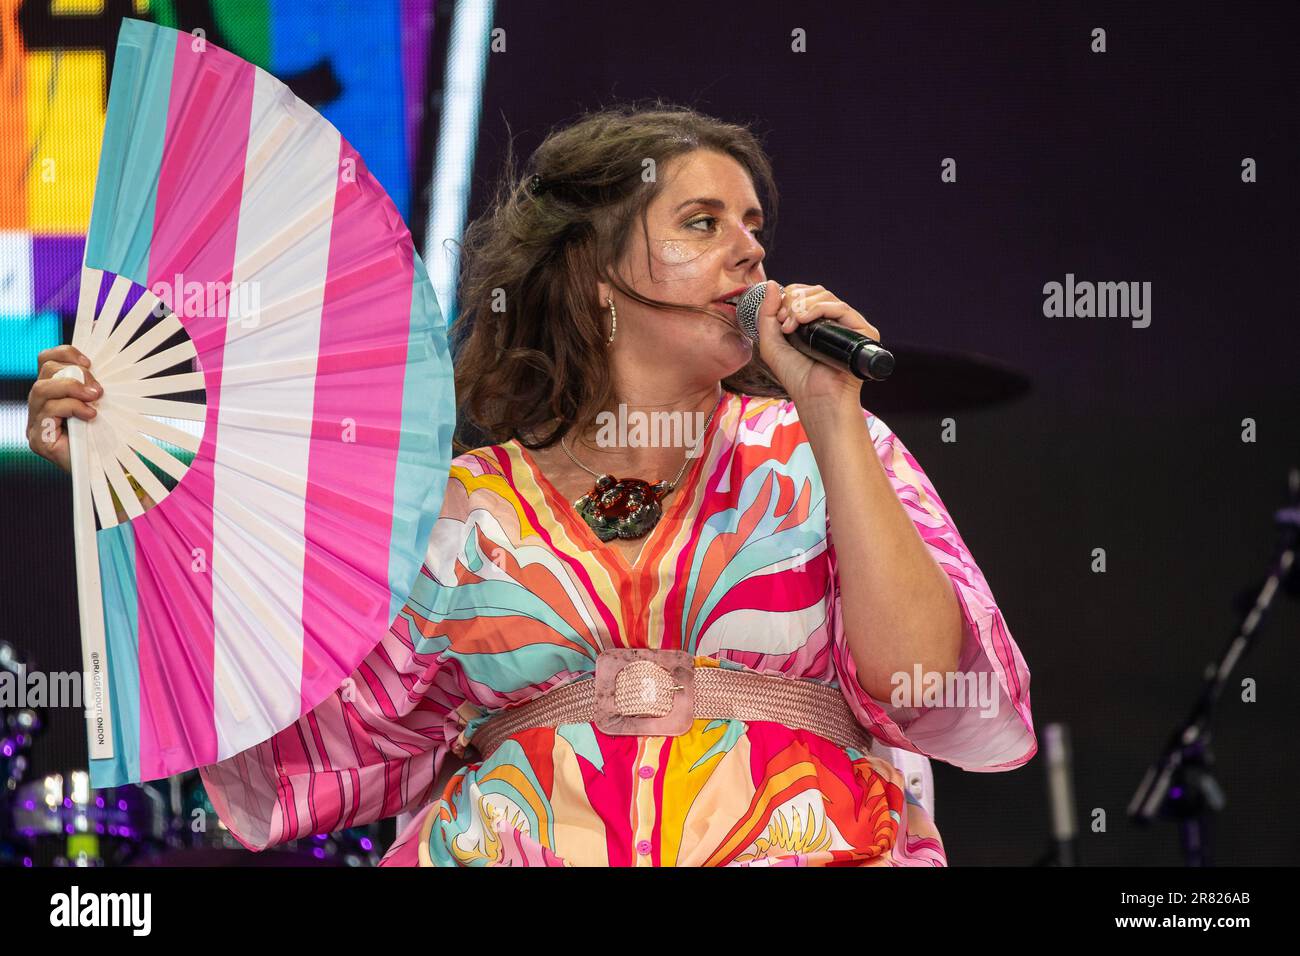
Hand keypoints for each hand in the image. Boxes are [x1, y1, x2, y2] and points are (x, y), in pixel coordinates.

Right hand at [27, 345, 102, 473]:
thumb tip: (103, 365)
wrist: (108, 473)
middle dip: (73, 374)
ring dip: (71, 389)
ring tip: (95, 398)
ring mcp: (35, 424)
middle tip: (97, 388)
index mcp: (53, 394)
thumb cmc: (106, 438)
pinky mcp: (38, 440)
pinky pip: (48, 412)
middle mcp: (39, 407)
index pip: (46, 361)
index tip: (89, 362)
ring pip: (41, 389)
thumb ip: (94, 386)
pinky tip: (90, 415)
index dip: (65, 354)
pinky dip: (72, 408)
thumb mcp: (103, 406)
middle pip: (43, 372)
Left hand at [755, 280, 881, 413]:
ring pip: (826, 296)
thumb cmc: (796, 377)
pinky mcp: (863, 332)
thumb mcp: (772, 343)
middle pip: (816, 291)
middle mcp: (835, 321)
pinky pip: (841, 308)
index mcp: (816, 322)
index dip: (788, 298)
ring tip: (792, 326)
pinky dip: (818, 309)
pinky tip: (803, 321)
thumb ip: (767, 314)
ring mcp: (849, 326)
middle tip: (784, 323)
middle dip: (793, 301)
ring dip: (802, 305)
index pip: (805, 293)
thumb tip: (773, 283)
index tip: (779, 319)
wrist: (815, 399)